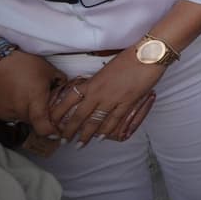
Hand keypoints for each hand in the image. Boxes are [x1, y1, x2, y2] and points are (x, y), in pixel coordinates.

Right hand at [0, 51, 66, 136]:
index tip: (56, 133)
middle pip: (34, 123)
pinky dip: (17, 109)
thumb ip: (59, 82)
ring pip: (22, 118)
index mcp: (35, 102)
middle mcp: (20, 110)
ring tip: (30, 99)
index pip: (42, 126)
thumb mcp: (48, 70)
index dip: (50, 132)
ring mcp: (6, 111)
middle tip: (47, 109)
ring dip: (29, 113)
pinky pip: (11, 114)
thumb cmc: (24, 64)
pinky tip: (18, 97)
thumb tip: (64, 88)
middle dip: (42, 119)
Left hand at [49, 50, 165, 144]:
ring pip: (95, 121)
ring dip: (86, 134)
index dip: (59, 112)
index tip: (52, 121)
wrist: (147, 54)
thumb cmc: (129, 57)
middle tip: (63, 140)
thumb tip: (95, 90)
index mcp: (93, 82)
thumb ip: (100, 81)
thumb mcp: (108, 69)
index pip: (69, 99)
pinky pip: (114, 120)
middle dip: (70, 130)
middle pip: (79, 115)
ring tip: (80, 144)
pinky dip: (107, 130)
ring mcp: (112, 99)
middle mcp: (99, 92)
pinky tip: (101, 138)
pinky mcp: (127, 102)